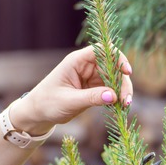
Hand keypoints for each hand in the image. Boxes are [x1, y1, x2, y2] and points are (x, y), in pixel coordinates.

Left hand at [9, 46, 133, 134]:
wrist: (38, 113)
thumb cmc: (47, 103)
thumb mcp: (69, 101)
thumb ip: (91, 98)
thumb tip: (114, 96)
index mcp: (77, 61)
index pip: (102, 50)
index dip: (117, 58)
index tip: (127, 72)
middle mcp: (86, 66)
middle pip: (113, 66)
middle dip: (123, 81)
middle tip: (127, 100)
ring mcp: (91, 77)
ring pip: (115, 78)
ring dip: (122, 90)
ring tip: (125, 106)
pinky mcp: (94, 88)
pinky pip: (111, 89)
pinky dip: (117, 97)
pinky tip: (120, 108)